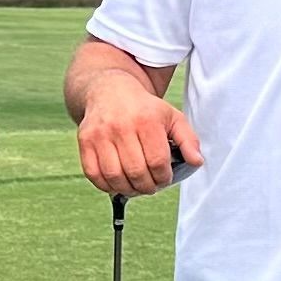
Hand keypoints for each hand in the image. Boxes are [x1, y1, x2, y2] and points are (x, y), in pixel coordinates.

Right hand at [77, 73, 202, 197]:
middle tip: (151, 185)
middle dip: (148, 186)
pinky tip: (117, 182)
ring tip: (136, 186)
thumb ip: (188, 139)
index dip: (163, 177)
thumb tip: (196, 162)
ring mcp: (100, 134)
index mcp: (146, 120)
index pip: (157, 162)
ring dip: (128, 189)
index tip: (164, 177)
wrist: (109, 91)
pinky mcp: (84, 140)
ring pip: (115, 176)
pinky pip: (94, 174)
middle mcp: (121, 126)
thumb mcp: (171, 117)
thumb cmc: (144, 109)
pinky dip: (106, 185)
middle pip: (136, 172)